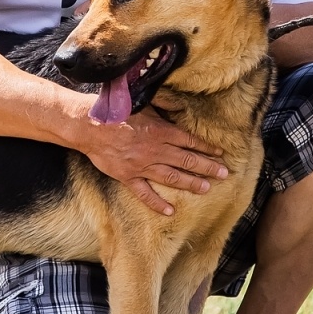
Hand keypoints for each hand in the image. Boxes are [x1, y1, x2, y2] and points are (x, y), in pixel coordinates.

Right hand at [71, 105, 227, 215]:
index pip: (189, 141)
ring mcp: (142, 165)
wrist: (88, 126)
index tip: (219, 154)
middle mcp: (155, 150)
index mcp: (160, 130)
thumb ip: (163, 106)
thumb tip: (179, 106)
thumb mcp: (142, 102)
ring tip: (206, 188)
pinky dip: (157, 203)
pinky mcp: (128, 176)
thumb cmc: (115, 112)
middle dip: (207, 167)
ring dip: (190, 183)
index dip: (206, 148)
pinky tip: (170, 211)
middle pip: (186, 160)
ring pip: (172, 177)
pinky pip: (144, 193)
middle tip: (223, 174)